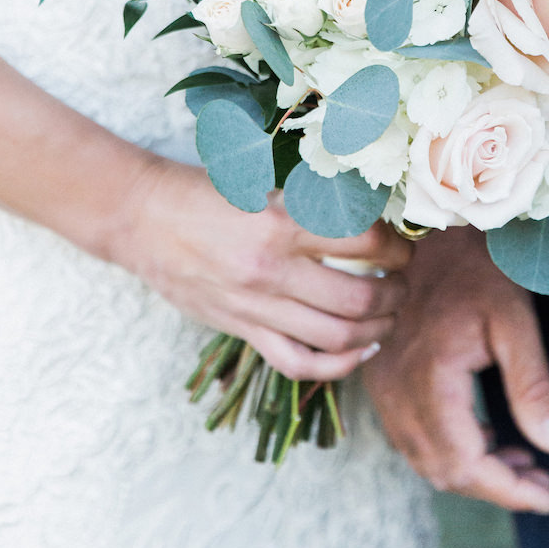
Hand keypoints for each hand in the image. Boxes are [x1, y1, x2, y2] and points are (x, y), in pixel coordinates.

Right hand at [113, 157, 411, 380]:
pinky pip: (300, 363)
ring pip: (337, 336)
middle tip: (405, 282)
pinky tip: (360, 350)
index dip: (398, 247)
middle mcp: (271, 271)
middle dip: (397, 292)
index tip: (405, 246)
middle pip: (360, 298)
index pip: (365, 243)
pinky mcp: (242, 331)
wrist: (143, 218)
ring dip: (378, 328)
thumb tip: (370, 210)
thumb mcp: (262, 183)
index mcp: (280, 224)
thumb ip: (311, 200)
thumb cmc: (204, 191)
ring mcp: (256, 308)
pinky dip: (338, 364)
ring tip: (391, 314)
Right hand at [364, 225, 548, 512]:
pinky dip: (447, 447)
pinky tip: (484, 434)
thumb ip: (533, 384)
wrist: (426, 224)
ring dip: (471, 470)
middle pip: (442, 470)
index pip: (466, 464)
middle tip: (542, 482)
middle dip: (495, 485)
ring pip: (422, 457)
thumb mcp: (515, 317)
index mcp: (430, 379)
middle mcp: (396, 389)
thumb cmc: (476, 264)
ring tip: (521, 463)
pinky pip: (409, 434)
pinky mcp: (380, 374)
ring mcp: (381, 383)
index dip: (509, 490)